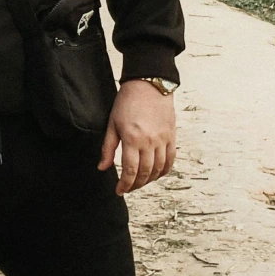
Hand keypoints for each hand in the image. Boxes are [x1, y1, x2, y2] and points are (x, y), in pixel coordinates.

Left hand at [99, 79, 175, 195]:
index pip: (130, 171)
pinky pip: (170, 159)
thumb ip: (108, 148)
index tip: (119, 190)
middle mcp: (149, 142)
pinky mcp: (171, 136)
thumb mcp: (112, 124)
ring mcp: (162, 139)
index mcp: (132, 139)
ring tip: (140, 182)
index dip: (124, 185)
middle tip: (128, 188)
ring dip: (149, 180)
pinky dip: (164, 170)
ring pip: (158, 169)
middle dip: (136, 185)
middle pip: (145, 173)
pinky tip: (157, 174)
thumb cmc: (128, 101)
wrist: (148, 84)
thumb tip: (102, 167)